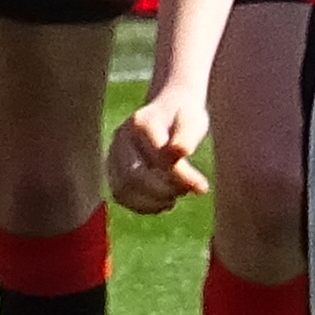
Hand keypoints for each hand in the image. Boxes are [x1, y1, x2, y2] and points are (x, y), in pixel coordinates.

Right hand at [109, 88, 211, 215]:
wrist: (169, 109)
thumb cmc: (184, 117)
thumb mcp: (193, 121)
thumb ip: (187, 137)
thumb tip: (181, 152)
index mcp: (141, 121)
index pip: (158, 156)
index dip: (180, 176)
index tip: (202, 187)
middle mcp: (121, 137)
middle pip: (134, 176)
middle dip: (163, 190)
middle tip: (185, 191)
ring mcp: (113, 153)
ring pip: (123, 189)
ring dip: (152, 201)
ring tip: (174, 198)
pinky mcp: (113, 169)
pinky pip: (121, 195)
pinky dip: (143, 205)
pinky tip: (163, 202)